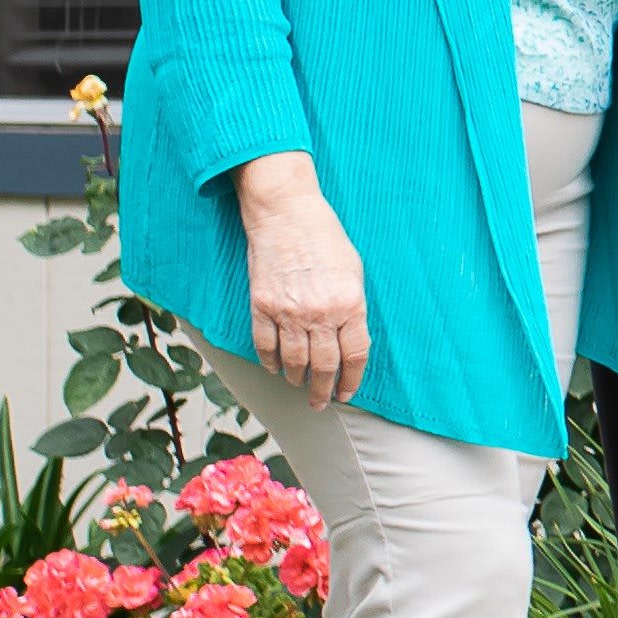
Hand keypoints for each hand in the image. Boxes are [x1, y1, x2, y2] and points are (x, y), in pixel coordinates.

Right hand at [238, 167, 370, 407]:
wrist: (286, 215)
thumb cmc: (325, 238)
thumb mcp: (354, 272)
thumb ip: (352, 307)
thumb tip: (349, 339)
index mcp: (350, 304)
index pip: (355, 355)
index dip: (351, 379)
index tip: (346, 392)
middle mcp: (320, 313)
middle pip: (323, 366)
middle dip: (322, 390)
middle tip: (320, 403)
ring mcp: (288, 312)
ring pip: (293, 361)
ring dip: (297, 379)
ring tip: (300, 386)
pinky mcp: (262, 306)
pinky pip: (265, 345)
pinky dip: (270, 362)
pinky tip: (276, 369)